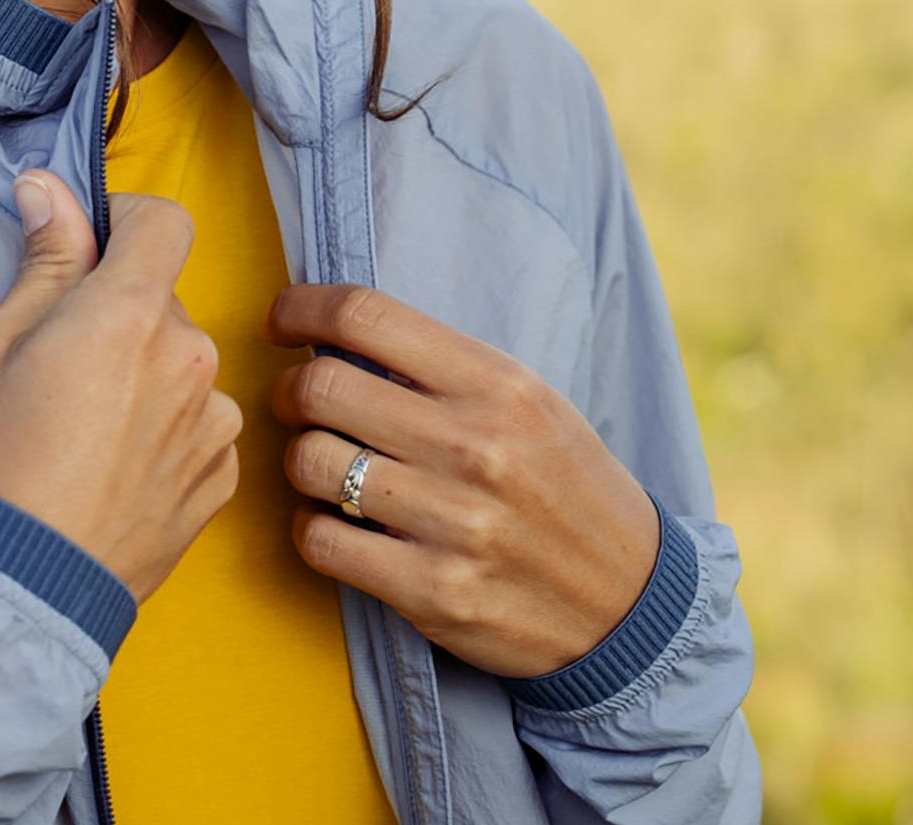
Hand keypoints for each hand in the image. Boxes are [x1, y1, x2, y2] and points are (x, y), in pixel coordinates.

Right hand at [0, 170, 242, 601]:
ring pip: (183, 365)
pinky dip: (164, 432)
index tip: (91, 249)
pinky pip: (198, 426)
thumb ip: (41, 261)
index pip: (165, 221)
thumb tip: (50, 188)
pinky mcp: (222, 477)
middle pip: (165, 300)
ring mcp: (215, 422)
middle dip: (120, 313)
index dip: (127, 220)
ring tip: (86, 430)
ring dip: (147, 376)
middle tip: (61, 365)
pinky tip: (113, 468)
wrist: (24, 585)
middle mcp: (191, 358)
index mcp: (130, 313)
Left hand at [262, 283, 660, 680]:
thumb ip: (443, 368)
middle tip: (297, 404)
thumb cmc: (564, 488)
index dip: (301, 309)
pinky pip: (321, 541)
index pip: (365, 316)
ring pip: (309, 463)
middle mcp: (476, 447)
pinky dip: (311, 529)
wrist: (630, 603)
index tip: (282, 323)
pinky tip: (336, 525)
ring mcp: (455, 522)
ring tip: (324, 467)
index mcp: (499, 386)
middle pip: (320, 387)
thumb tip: (338, 332)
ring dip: (299, 461)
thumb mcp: (530, 404)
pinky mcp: (434, 591)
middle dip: (289, 391)